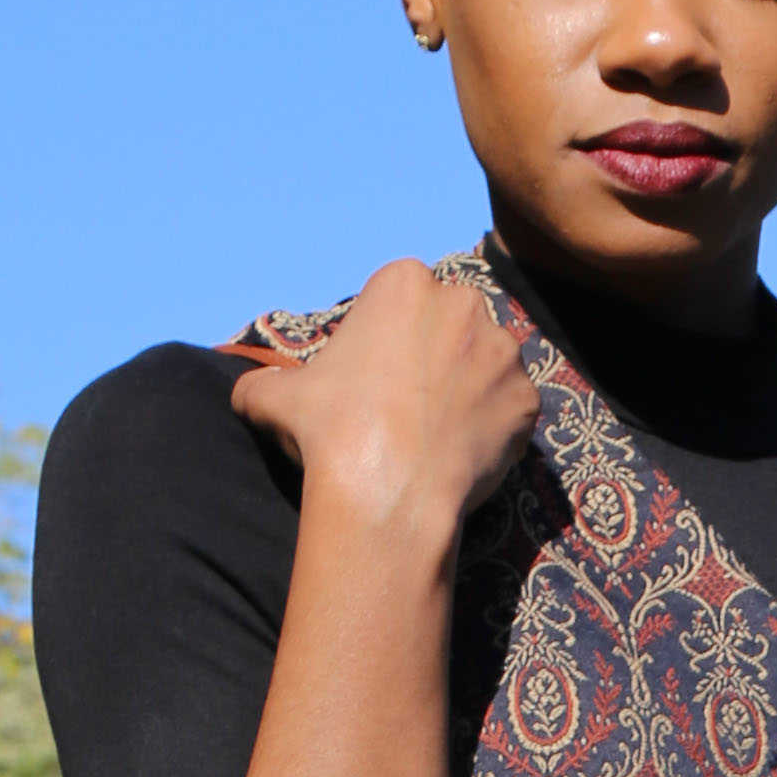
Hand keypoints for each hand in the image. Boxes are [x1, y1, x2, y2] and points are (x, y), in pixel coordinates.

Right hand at [232, 259, 536, 560]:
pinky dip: (495, 429)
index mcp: (405, 283)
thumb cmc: (330, 433)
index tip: (377, 375)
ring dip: (469, 389)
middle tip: (410, 404)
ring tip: (439, 433)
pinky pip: (513, 410)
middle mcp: (463, 304)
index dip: (388, 338)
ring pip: (487, 365)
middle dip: (436, 356)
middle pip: (451, 325)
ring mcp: (503, 353)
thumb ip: (261, 382)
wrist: (386, 494)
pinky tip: (464, 455)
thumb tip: (247, 390)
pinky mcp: (528, 401)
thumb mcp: (273, 397)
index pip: (402, 300)